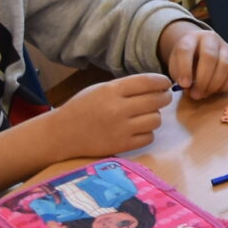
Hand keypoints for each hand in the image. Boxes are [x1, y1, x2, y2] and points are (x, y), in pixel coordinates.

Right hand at [40, 73, 172, 161]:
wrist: (61, 134)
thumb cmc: (82, 108)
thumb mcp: (100, 89)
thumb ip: (126, 87)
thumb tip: (155, 85)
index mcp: (112, 90)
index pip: (148, 82)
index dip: (162, 81)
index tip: (165, 83)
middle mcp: (118, 108)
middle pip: (156, 100)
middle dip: (164, 97)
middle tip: (163, 98)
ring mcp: (121, 129)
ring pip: (156, 119)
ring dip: (155, 116)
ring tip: (147, 115)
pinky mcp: (122, 146)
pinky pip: (149, 137)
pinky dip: (147, 133)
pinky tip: (139, 129)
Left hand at [159, 21, 227, 96]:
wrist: (200, 50)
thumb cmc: (187, 60)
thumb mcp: (176, 65)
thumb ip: (180, 76)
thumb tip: (190, 89)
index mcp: (190, 38)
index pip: (186, 50)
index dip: (185, 69)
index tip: (184, 85)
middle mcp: (210, 39)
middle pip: (209, 56)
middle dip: (203, 79)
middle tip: (196, 94)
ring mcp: (226, 47)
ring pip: (225, 65)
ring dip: (215, 84)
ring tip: (205, 94)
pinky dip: (226, 85)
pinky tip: (216, 90)